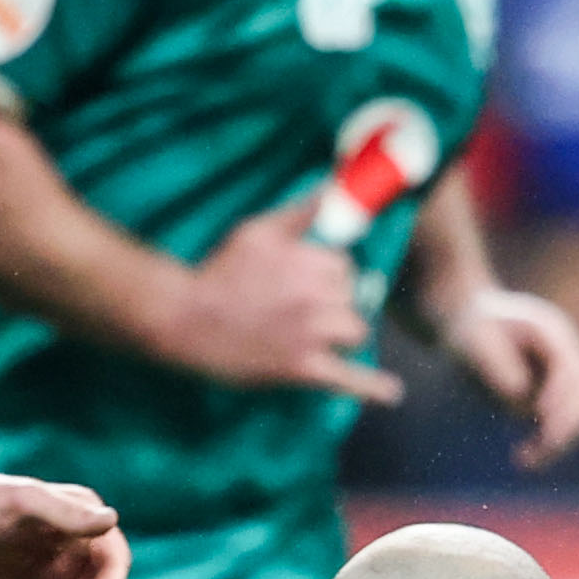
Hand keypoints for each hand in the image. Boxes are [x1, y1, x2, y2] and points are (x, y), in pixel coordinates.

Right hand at [159, 204, 400, 401]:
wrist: (186, 318)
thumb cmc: (220, 271)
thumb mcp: (259, 230)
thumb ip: (301, 211)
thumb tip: (333, 184)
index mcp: (309, 261)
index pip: (346, 267)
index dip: (330, 275)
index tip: (307, 282)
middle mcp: (316, 295)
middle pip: (353, 298)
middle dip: (335, 302)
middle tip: (300, 310)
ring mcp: (312, 334)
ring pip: (356, 331)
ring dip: (344, 333)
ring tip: (320, 336)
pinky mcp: (303, 368)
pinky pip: (348, 379)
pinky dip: (373, 387)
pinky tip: (393, 394)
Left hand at [438, 284, 578, 466]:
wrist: (469, 322)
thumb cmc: (469, 328)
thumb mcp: (474, 338)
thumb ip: (495, 361)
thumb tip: (519, 392)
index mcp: (552, 330)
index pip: (571, 367)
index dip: (560, 392)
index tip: (539, 414)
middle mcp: (567, 352)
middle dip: (568, 423)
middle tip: (542, 448)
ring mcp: (565, 373)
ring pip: (578, 412)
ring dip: (559, 439)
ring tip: (526, 461)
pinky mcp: (555, 394)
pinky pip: (562, 422)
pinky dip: (548, 441)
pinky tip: (524, 457)